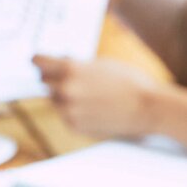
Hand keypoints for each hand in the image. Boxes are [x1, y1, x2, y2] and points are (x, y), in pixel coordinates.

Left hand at [35, 55, 161, 139]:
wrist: (148, 107)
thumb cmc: (128, 81)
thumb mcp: (99, 64)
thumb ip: (75, 65)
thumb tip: (58, 62)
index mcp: (69, 69)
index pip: (38, 62)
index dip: (40, 61)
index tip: (40, 61)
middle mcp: (64, 90)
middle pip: (44, 81)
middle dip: (53, 78)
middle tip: (70, 78)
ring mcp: (68, 111)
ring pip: (54, 99)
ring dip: (63, 96)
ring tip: (88, 94)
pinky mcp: (75, 127)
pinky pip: (65, 115)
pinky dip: (73, 111)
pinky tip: (92, 107)